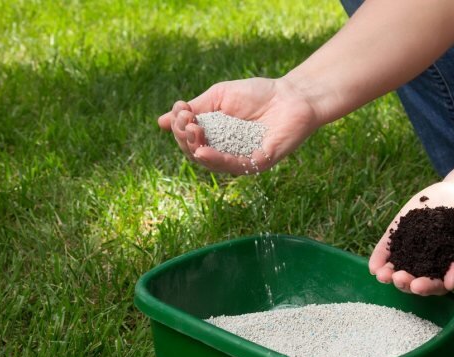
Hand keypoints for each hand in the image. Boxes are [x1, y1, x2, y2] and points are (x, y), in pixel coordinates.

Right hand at [158, 77, 319, 174]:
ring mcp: (242, 159)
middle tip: (186, 121)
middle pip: (195, 153)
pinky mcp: (258, 163)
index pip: (189, 139)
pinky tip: (203, 150)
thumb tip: (161, 121)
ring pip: (211, 163)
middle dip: (185, 137)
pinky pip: (234, 166)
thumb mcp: (219, 97)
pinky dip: (216, 160)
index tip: (181, 109)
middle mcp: (226, 151)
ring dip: (196, 148)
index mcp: (215, 136)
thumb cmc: (258, 93)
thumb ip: (195, 109)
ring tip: (191, 133)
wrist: (292, 95)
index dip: (180, 126)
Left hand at [370, 182, 453, 295]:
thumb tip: (450, 284)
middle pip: (411, 280)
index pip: (433, 285)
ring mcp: (410, 250)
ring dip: (387, 275)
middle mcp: (424, 265)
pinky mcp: (398, 234)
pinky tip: (373, 266)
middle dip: (403, 282)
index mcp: (444, 273)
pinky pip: (386, 249)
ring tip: (382, 275)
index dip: (425, 287)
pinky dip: (379, 258)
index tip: (418, 286)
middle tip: (398, 278)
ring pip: (396, 267)